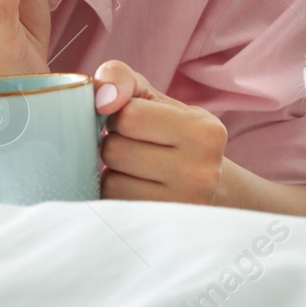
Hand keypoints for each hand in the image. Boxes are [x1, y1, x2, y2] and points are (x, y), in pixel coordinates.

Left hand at [92, 60, 228, 204]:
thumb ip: (120, 78)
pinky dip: (113, 194)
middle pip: (115, 150)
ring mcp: (182, 207)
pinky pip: (112, 205)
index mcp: (205, 132)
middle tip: (134, 147)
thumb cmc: (170, 133)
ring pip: (110, 182)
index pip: (129, 116)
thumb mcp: (152, 98)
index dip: (120, 115)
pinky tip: (133, 189)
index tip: (134, 122)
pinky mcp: (161, 228)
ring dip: (112, 172)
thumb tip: (100, 98)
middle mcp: (201, 172)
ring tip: (135, 170)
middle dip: (114, 144)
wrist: (204, 187)